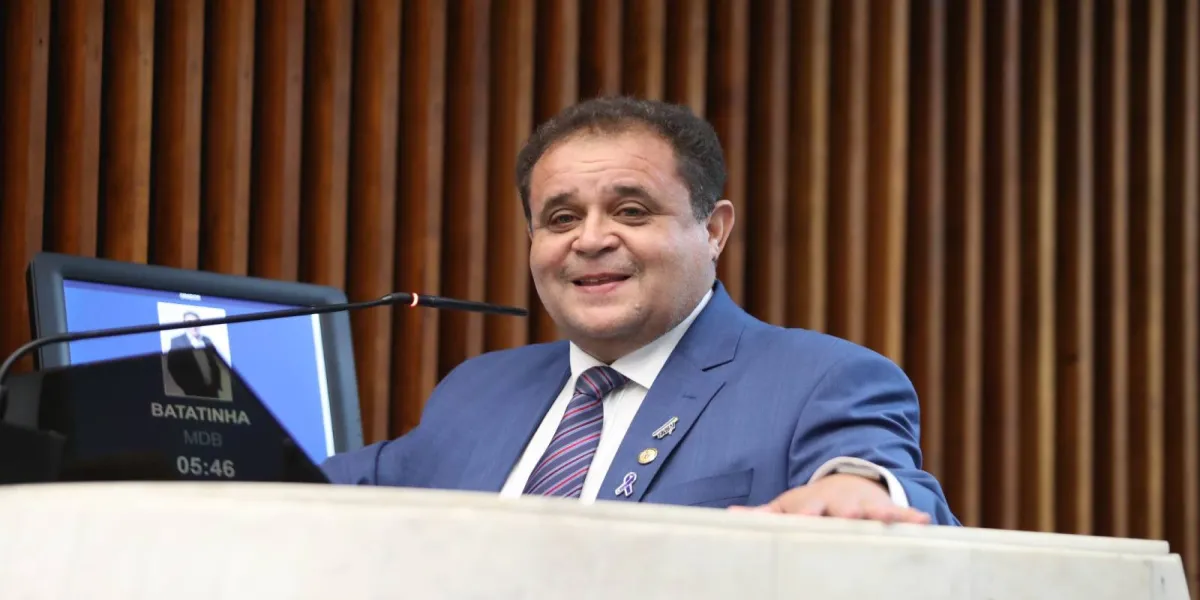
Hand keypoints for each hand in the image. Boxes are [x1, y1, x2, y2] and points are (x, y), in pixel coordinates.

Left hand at [729, 474, 931, 523]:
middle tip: (848, 519)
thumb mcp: (787, 506)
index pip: (808, 511)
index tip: (805, 517)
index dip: (806, 514)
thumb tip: (729, 516)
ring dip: (879, 515)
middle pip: (842, 511)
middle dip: (845, 515)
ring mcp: (864, 506)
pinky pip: (901, 514)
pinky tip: (925, 521)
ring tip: (888, 519)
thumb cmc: (813, 504)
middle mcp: (840, 504)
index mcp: (814, 504)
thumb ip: (763, 515)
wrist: (847, 481)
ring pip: (872, 512)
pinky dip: (911, 516)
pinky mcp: (886, 509)